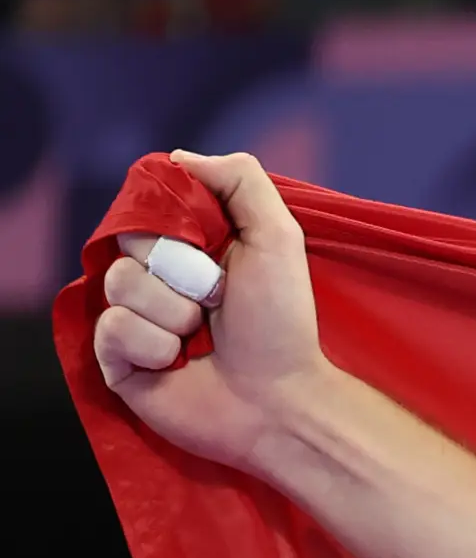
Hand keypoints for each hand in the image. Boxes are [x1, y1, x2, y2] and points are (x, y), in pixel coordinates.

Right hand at [90, 150, 337, 472]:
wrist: (281, 401)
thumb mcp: (277, 237)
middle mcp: (157, 278)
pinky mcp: (118, 358)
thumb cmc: (282, 323)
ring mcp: (135, 317)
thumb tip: (178, 157)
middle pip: (127, 241)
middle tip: (217, 298)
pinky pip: (111, 328)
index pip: (146, 206)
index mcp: (190, 246)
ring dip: (172, 311)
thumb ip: (240, 181)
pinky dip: (152, 345)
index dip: (172, 223)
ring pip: (118, 283)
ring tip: (202, 335)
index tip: (209, 244)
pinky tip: (178, 363)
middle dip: (180, 269)